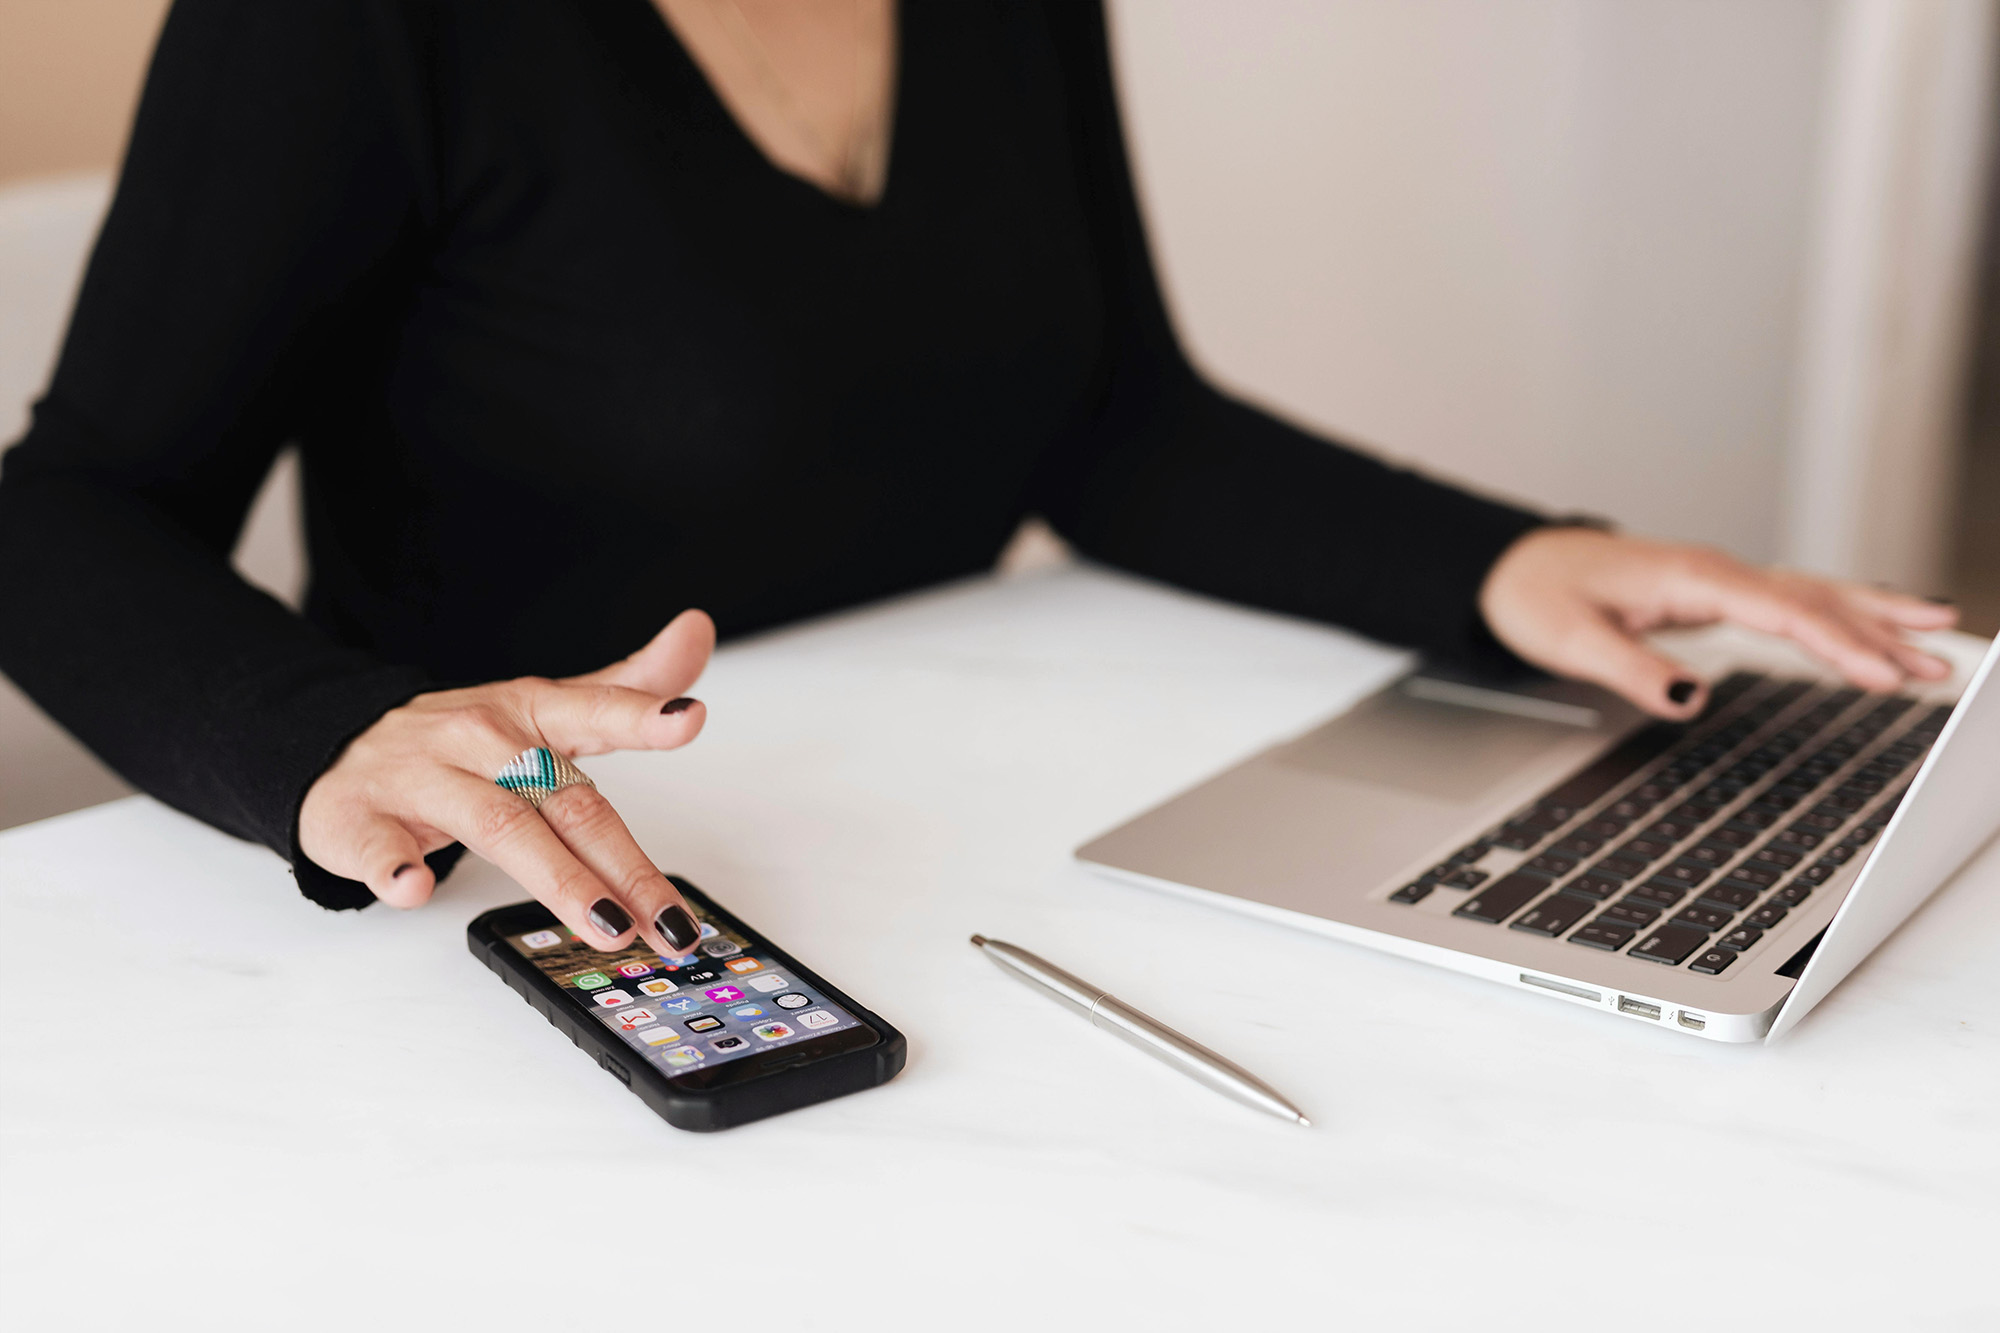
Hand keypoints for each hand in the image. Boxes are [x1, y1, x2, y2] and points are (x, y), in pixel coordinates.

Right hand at [299, 609, 715, 954]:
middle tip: (670, 919)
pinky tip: (413, 889)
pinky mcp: (359, 820)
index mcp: (529, 713)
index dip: (642, 715)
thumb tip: (697, 632)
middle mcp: (480, 740)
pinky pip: (378, 845)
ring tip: (606, 923)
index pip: (594, 710)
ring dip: (556, 879)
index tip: (687, 718)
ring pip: (497, 825)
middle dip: (623, 865)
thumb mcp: (545, 707)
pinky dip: (393, 868)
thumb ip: (626, 687)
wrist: (337, 746)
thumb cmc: (460, 743)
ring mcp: (420, 779)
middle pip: (563, 801)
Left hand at [1478, 527, 1957, 719]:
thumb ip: (1631, 668)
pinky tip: (1875, 622)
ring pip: (1812, 596)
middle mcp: (1715, 573)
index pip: (1782, 611)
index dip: (1837, 645)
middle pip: (1814, 600)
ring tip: (1939, 640)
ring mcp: (1719, 581)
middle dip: (1881, 633)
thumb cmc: (1537, 596)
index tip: (1882, 675)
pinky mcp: (1715, 594)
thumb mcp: (1571, 640)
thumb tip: (1689, 698)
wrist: (1513, 567)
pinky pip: (1792, 600)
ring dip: (1875, 619)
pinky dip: (1840, 611)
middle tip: (1942, 665)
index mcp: (1691, 578)